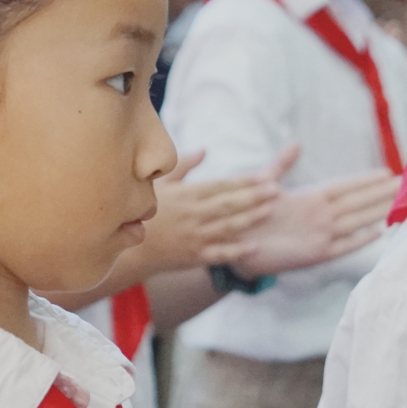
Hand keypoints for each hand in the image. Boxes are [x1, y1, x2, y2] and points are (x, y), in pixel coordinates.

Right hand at [131, 147, 287, 275]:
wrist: (130, 248)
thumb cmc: (144, 211)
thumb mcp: (159, 184)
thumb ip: (183, 166)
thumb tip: (204, 151)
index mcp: (185, 195)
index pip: (219, 186)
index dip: (242, 182)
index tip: (263, 177)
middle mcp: (192, 215)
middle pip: (228, 205)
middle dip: (253, 197)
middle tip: (276, 191)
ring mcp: (194, 236)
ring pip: (228, 227)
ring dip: (250, 219)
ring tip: (270, 211)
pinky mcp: (194, 256)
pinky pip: (219, 253)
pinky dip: (236, 251)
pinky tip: (254, 246)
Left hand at [233, 169, 398, 276]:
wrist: (233, 245)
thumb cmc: (249, 215)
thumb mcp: (263, 183)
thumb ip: (281, 164)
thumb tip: (297, 143)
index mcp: (310, 199)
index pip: (345, 187)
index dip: (366, 179)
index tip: (388, 172)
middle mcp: (320, 217)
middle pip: (358, 202)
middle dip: (381, 193)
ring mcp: (320, 235)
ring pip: (356, 221)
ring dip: (378, 211)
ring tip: (401, 201)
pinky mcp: (314, 254)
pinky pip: (342, 246)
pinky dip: (359, 240)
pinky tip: (378, 232)